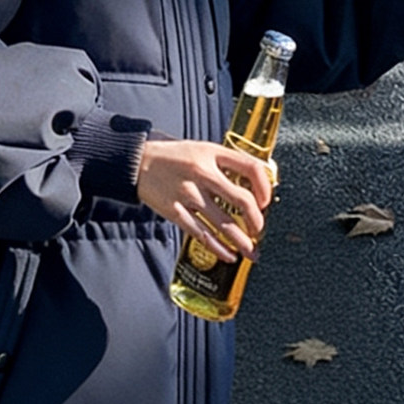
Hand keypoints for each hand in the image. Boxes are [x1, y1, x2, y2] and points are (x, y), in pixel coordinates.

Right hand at [136, 138, 274, 262]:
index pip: (250, 167)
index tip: (265, 201)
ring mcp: (188, 194)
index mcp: (212, 154)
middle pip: (241, 199)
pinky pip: (201, 234)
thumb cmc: (174, 156)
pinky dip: (217, 248)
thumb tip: (253, 181)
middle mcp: (202, 174)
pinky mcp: (175, 210)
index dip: (265, 186)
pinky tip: (227, 255)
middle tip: (259, 230)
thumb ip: (226, 161)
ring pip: (223, 223)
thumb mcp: (202, 149)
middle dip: (256, 220)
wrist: (137, 162)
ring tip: (251, 251)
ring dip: (241, 241)